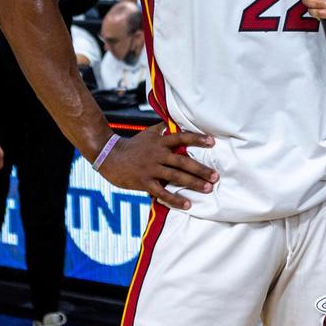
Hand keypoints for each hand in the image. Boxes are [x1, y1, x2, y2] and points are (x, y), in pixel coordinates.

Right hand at [96, 128, 217, 209]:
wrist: (109, 157)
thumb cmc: (132, 145)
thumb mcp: (148, 133)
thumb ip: (163, 129)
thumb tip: (175, 121)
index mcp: (160, 141)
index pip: (182, 138)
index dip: (197, 139)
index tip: (212, 142)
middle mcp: (157, 154)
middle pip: (183, 161)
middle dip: (201, 169)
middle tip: (216, 176)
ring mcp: (151, 169)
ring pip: (176, 177)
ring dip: (193, 183)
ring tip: (208, 189)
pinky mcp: (144, 182)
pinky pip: (162, 192)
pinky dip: (175, 199)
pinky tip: (188, 204)